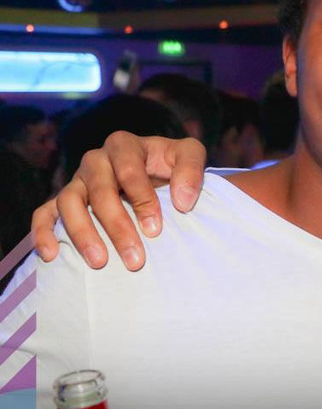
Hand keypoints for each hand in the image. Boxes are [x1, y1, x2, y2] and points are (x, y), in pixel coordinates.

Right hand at [31, 133, 206, 270]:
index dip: (142, 199)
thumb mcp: (188, 156)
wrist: (157, 176)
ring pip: (68, 202)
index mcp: (124, 146)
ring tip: (100, 262)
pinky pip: (45, 214)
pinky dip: (43, 233)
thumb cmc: (172, 166)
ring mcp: (77, 181)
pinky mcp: (62, 201)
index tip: (155, 229)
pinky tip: (52, 255)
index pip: (128, 169)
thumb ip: (191, 170)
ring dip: (82, 233)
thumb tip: (182, 202)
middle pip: (99, 190)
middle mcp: (95, 161)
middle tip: (134, 258)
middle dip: (117, 225)